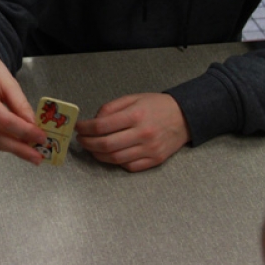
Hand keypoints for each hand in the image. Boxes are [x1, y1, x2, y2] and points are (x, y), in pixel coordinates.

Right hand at [0, 48, 46, 164]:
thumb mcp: (8, 81)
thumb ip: (21, 104)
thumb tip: (33, 128)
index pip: (3, 120)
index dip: (24, 132)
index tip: (41, 138)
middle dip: (18, 147)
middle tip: (37, 155)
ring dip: (8, 147)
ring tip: (26, 150)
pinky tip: (8, 142)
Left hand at [75, 93, 189, 171]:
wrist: (185, 116)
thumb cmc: (156, 106)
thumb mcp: (133, 98)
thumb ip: (111, 108)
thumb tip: (93, 121)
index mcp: (135, 115)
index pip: (102, 126)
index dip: (85, 128)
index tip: (78, 127)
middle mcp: (143, 134)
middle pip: (106, 145)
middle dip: (88, 144)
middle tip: (81, 140)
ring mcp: (150, 149)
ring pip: (116, 159)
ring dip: (98, 155)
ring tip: (92, 148)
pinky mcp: (155, 160)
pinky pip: (130, 166)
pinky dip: (116, 162)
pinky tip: (110, 154)